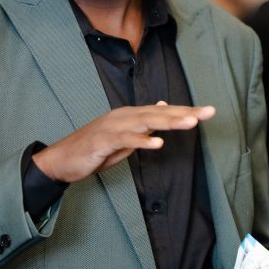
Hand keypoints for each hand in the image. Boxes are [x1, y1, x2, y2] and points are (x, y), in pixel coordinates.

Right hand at [32, 102, 214, 182]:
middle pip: (158, 113)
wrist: (61, 160)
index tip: (208, 111)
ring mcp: (112, 127)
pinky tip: (158, 143)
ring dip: (169, 122)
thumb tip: (163, 108)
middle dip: (184, 113)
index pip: (162, 112)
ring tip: (190, 123)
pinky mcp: (102, 140)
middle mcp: (122, 116)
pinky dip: (142, 140)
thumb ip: (143, 124)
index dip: (185, 111)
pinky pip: (125, 139)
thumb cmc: (93, 150)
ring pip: (145, 122)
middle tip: (208, 112)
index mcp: (129, 115)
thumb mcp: (123, 137)